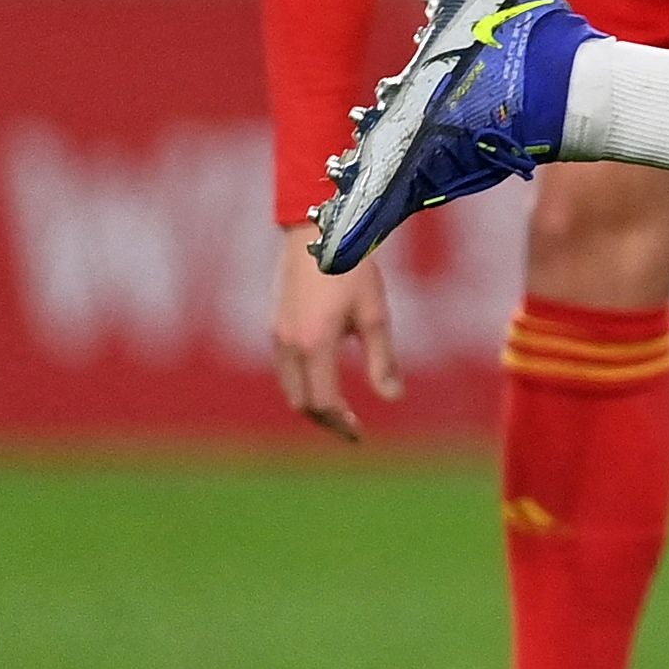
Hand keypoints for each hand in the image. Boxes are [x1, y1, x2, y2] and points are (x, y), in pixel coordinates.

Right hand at [273, 235, 400, 441]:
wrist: (318, 233)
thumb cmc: (353, 270)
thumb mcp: (374, 315)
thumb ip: (382, 359)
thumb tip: (393, 398)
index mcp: (314, 345)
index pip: (323, 402)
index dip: (341, 424)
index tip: (358, 435)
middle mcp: (289, 345)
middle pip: (302, 403)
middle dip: (326, 419)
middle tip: (351, 428)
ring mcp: (278, 336)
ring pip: (290, 388)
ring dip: (312, 403)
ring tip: (340, 409)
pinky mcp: (276, 327)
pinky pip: (285, 370)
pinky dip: (303, 384)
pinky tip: (325, 377)